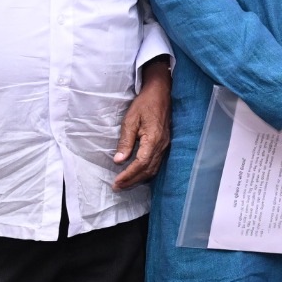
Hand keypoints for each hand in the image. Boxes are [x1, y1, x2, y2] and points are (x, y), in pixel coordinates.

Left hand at [111, 61, 172, 189]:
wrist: (161, 93)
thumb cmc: (144, 104)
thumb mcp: (130, 120)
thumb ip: (125, 142)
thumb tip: (118, 161)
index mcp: (153, 139)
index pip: (141, 163)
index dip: (129, 175)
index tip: (117, 182)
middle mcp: (162, 145)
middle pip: (148, 170)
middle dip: (132, 181)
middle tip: (118, 187)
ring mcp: (165, 146)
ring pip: (153, 169)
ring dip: (139, 178)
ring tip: (125, 183)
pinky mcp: (165, 144)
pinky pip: (157, 163)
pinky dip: (146, 172)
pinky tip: (138, 174)